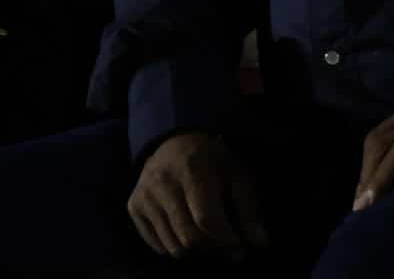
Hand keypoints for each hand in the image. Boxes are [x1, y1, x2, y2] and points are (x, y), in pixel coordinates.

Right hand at [126, 131, 267, 259]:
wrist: (174, 141)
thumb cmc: (212, 160)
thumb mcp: (237, 174)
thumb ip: (249, 208)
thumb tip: (259, 243)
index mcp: (192, 170)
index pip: (207, 220)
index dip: (226, 241)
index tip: (239, 245)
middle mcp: (163, 182)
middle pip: (189, 238)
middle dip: (213, 249)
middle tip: (224, 245)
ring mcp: (145, 195)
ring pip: (173, 246)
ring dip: (195, 251)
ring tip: (207, 239)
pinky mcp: (133, 205)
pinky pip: (157, 245)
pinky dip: (175, 246)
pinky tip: (186, 232)